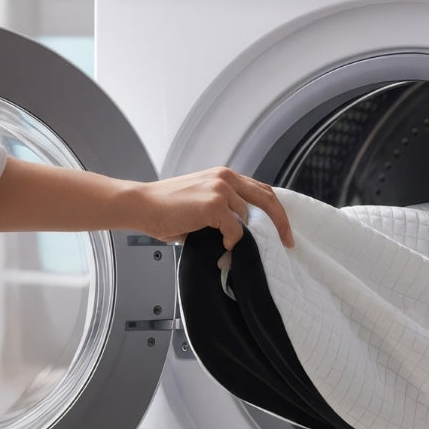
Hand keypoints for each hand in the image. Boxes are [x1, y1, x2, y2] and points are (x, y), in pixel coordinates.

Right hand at [131, 168, 293, 249]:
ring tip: (237, 252)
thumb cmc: (165, 208)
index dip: (276, 210)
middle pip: (268, 199)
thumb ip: (223, 211)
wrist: (141, 205)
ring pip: (250, 219)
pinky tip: (222, 248)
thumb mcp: (200, 202)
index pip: (262, 190)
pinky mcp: (214, 204)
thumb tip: (241, 233)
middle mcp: (226, 177)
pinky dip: (232, 242)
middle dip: (281, 223)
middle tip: (287, 242)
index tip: (283, 230)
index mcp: (224, 176)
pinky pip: (236, 230)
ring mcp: (221, 189)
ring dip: (247, 238)